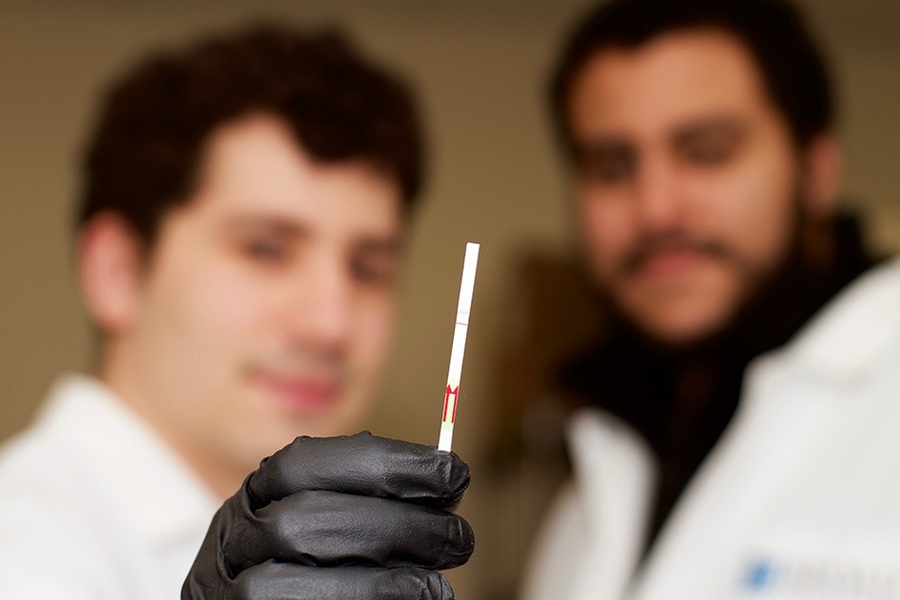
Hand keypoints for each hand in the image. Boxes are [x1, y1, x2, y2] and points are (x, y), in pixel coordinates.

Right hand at [182, 432, 473, 599]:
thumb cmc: (316, 568)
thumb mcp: (328, 519)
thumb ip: (368, 498)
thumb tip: (444, 479)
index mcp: (255, 495)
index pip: (303, 464)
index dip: (383, 463)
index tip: (452, 474)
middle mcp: (232, 540)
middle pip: (302, 521)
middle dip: (394, 524)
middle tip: (458, 537)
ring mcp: (228, 590)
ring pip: (290, 581)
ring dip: (381, 580)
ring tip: (438, 586)